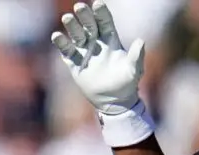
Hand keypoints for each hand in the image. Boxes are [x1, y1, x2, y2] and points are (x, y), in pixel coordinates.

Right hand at [52, 1, 143, 115]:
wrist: (114, 101)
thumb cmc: (127, 83)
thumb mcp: (134, 70)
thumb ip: (136, 56)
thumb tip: (141, 41)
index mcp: (110, 40)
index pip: (105, 22)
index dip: (101, 13)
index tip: (98, 4)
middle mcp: (96, 42)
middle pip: (89, 25)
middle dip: (85, 16)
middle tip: (80, 7)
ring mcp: (84, 52)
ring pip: (76, 35)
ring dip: (72, 26)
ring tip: (68, 18)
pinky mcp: (75, 63)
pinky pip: (67, 51)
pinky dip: (61, 44)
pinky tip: (57, 36)